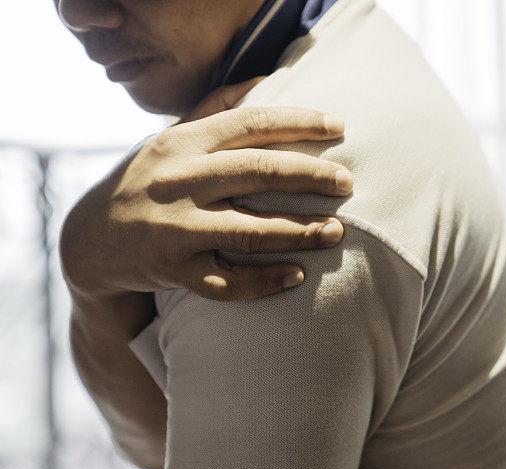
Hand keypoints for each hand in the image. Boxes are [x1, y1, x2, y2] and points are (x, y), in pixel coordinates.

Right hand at [59, 77, 351, 301]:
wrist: (90, 240)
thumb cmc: (146, 181)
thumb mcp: (170, 139)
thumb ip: (213, 109)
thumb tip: (264, 80)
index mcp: (183, 143)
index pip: (250, 122)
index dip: (300, 122)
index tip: (340, 127)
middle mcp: (178, 181)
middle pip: (258, 172)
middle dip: (311, 176)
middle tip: (347, 183)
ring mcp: (174, 229)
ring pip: (249, 231)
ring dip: (300, 232)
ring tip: (336, 232)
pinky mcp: (172, 271)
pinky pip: (227, 282)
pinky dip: (265, 281)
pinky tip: (297, 276)